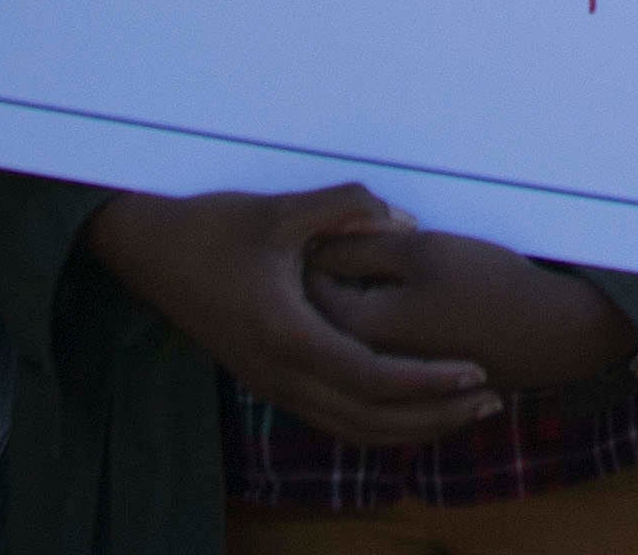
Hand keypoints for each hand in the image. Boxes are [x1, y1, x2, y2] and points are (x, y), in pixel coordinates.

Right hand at [85, 186, 497, 443]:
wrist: (147, 253)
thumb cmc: (212, 228)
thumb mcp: (281, 211)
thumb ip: (347, 209)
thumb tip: (406, 221)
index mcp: (287, 337)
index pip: (372, 378)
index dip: (429, 381)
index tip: (477, 371)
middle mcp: (279, 375)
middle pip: (369, 420)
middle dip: (434, 417)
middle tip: (490, 402)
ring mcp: (270, 384)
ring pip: (351, 428)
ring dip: (409, 426)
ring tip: (463, 412)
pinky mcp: (267, 381)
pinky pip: (331, 418)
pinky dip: (376, 421)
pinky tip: (409, 407)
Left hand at [295, 209, 637, 390]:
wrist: (550, 333)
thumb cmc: (488, 285)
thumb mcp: (422, 250)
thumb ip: (360, 244)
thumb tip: (315, 243)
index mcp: (356, 328)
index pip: (309, 278)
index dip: (319, 239)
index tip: (341, 216)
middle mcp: (361, 362)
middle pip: (322, 305)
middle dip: (331, 266)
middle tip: (359, 231)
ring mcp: (386, 374)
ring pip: (348, 323)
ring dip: (354, 290)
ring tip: (386, 258)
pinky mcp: (410, 379)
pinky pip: (374, 343)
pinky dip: (377, 315)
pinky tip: (407, 289)